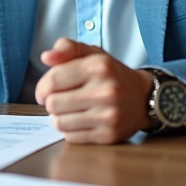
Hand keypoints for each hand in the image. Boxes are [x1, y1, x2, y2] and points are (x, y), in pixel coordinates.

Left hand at [34, 38, 154, 143]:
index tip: (44, 91)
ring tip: (69, 110)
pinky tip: (80, 120)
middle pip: (53, 104)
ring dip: (58, 117)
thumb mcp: (92, 53)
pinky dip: (69, 130)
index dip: (41, 87)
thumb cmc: (111, 74)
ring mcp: (108, 116)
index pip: (53, 80)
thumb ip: (67, 48)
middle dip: (51, 102)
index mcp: (98, 67)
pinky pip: (71, 137)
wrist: (143, 98)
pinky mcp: (108, 135)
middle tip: (59, 99)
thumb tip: (46, 57)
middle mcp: (105, 91)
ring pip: (59, 122)